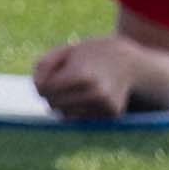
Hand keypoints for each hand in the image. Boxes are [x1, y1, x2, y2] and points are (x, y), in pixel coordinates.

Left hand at [30, 32, 168, 120]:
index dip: (41, 82)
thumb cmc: (91, 54)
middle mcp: (95, 93)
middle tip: (63, 81)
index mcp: (80, 75)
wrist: (130, 63)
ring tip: (75, 88)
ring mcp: (105, 106)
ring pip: (65, 115)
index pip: (43, 90)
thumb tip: (38, 89)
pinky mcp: (111, 114)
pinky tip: (88, 96)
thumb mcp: (66, 51)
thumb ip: (44, 65)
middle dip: (51, 94)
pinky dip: (78, 110)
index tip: (49, 75)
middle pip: (53, 104)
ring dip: (63, 104)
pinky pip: (81, 118)